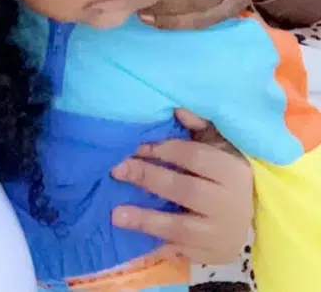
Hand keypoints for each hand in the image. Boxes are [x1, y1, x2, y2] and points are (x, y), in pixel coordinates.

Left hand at [111, 111, 252, 264]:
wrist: (250, 216)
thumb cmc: (226, 173)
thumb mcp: (219, 144)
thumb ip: (198, 125)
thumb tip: (176, 109)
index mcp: (232, 171)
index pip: (194, 157)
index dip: (162, 150)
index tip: (134, 145)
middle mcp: (229, 204)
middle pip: (185, 190)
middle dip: (148, 178)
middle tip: (116, 169)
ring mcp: (221, 234)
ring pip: (180, 227)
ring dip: (146, 219)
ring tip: (115, 215)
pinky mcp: (211, 256)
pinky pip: (180, 251)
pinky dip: (156, 244)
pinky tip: (133, 238)